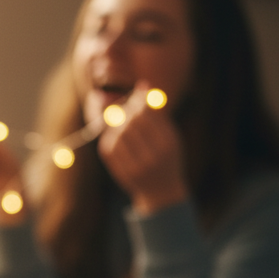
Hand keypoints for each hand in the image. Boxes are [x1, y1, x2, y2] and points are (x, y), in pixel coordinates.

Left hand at [97, 80, 188, 214]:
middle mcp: (152, 157)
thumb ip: (157, 113)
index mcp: (167, 144)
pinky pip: (108, 148)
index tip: (135, 100)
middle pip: (129, 125)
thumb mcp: (170, 135)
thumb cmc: (167, 157)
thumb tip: (142, 86)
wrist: (161, 191)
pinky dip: (109, 137)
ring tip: (123, 123)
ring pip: (116, 136)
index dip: (136, 103)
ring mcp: (135, 167)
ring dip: (116, 124)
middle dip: (125, 112)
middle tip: (126, 110)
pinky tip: (116, 135)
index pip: (145, 116)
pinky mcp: (120, 172)